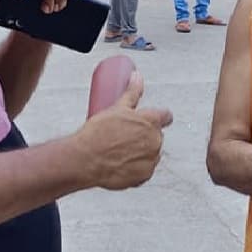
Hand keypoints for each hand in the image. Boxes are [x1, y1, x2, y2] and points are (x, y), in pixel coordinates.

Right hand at [74, 71, 172, 189]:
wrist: (86, 159)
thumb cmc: (98, 133)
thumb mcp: (116, 108)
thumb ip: (132, 92)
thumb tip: (137, 76)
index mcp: (151, 121)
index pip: (166, 116)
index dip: (158, 117)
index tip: (149, 120)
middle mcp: (156, 140)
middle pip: (156, 135)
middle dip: (144, 136)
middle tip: (124, 137)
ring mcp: (151, 159)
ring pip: (150, 153)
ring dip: (141, 152)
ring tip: (120, 151)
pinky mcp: (145, 175)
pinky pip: (144, 169)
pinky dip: (135, 167)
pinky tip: (121, 164)